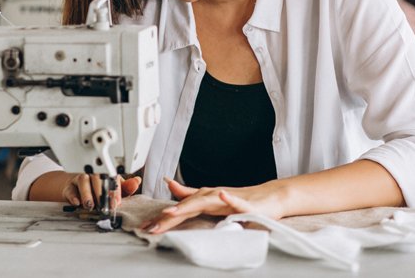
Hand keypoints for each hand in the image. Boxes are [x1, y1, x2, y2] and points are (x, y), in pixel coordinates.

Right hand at [62, 173, 141, 209]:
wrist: (78, 188)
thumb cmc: (100, 187)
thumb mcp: (114, 187)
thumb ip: (126, 187)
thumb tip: (137, 181)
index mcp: (107, 172)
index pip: (112, 178)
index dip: (115, 190)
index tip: (117, 202)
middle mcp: (94, 173)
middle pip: (97, 178)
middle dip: (102, 192)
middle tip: (105, 206)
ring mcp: (81, 178)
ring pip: (83, 181)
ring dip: (87, 193)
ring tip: (91, 205)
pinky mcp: (69, 187)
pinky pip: (70, 190)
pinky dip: (73, 196)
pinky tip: (77, 203)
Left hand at [140, 178, 285, 233]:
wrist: (269, 197)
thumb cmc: (240, 200)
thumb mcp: (212, 200)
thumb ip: (191, 194)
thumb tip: (170, 186)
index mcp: (205, 198)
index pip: (181, 209)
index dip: (163, 218)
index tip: (146, 228)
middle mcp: (213, 195)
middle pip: (188, 206)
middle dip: (169, 216)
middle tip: (153, 226)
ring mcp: (228, 198)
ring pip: (206, 201)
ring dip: (189, 205)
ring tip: (173, 212)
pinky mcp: (245, 203)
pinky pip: (236, 201)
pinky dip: (229, 198)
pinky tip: (222, 195)